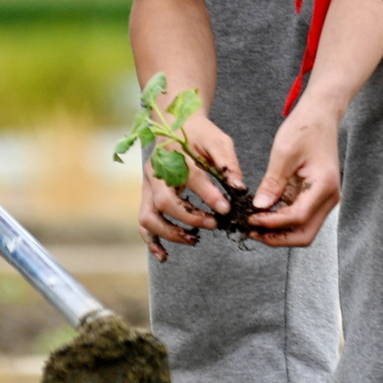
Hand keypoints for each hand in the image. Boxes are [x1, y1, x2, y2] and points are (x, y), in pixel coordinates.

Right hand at [139, 111, 241, 261]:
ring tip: (194, 239)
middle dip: (190, 218)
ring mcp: (147, 187)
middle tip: (213, 224)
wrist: (175, 126)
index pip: (191, 179)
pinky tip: (164, 255)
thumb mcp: (219, 142)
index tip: (227, 209)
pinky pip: (143, 224)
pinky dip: (152, 242)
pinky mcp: (146, 198)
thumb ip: (228, 164)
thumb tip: (239, 189)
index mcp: (174, 155)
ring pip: (149, 217)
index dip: (209, 196)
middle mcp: (155, 173)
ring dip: (170, 233)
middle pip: (164, 202)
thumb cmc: (200, 135)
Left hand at [250, 103, 340, 247]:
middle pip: (304, 233)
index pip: (297, 217)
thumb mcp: (284, 153)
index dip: (272, 223)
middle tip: (251, 231)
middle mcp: (329, 198)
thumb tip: (259, 208)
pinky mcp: (315, 197)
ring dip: (279, 232)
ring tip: (253, 226)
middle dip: (277, 238)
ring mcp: (324, 199)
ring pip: (302, 229)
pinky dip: (282, 222)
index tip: (250, 219)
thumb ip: (272, 183)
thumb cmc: (304, 128)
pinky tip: (263, 216)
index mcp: (324, 186)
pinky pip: (299, 218)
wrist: (320, 116)